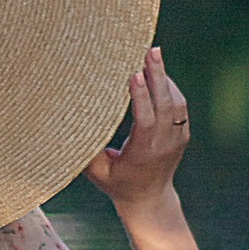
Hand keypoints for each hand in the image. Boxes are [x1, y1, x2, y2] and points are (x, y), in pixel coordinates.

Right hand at [83, 50, 207, 249]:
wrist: (150, 199)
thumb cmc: (116, 184)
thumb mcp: (97, 172)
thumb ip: (87, 150)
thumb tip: (66, 122)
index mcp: (143, 154)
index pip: (146, 121)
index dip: (141, 97)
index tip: (134, 74)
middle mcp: (164, 144)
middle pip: (165, 105)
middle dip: (158, 75)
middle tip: (150, 49)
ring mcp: (177, 139)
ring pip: (176, 102)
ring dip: (164, 77)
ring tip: (151, 54)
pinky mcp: (182, 134)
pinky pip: (179, 106)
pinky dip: (169, 87)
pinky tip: (156, 72)